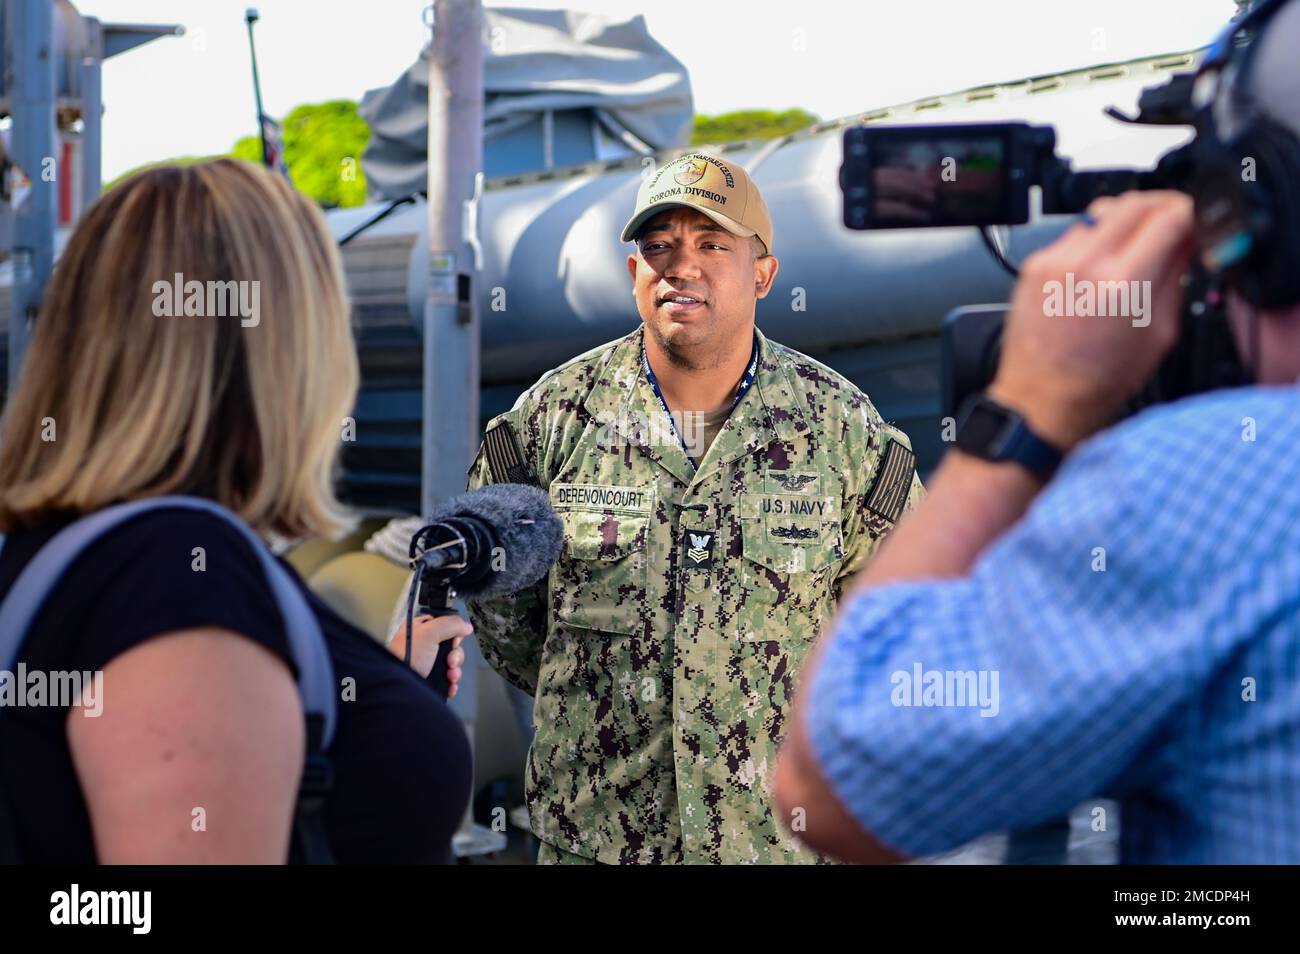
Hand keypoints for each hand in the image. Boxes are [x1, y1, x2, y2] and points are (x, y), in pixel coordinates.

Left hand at [389, 614, 472, 688]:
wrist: (399, 686)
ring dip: (455, 671)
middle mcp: (425, 645)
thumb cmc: (404, 658)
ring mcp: (428, 663)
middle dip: (456, 656)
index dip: (454, 634)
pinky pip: (449, 679)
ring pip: (452, 664)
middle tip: (449, 661)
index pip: (446, 625)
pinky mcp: (431, 679)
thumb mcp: (429, 632)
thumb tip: (466, 626)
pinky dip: (452, 683)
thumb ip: (450, 624)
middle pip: (452, 647)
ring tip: (449, 675)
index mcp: (421, 629)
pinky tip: (450, 684)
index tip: (453, 641)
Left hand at [989, 191, 1196, 450]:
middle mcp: (1084, 265)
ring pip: (1102, 213)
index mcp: (1122, 283)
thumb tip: (1188, 240)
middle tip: (1173, 223)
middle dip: (1162, 206)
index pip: (1168, 216)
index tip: (1196, 220)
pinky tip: (1099, 268)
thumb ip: (1176, 277)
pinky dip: (1095, 241)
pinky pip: (1074, 235)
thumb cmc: (1098, 379)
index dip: (1191, 212)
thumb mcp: (1160, 333)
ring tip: (1135, 249)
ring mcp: (1053, 262)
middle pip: (1135, 202)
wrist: (1042, 398)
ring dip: (1127, 221)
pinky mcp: (1034, 266)